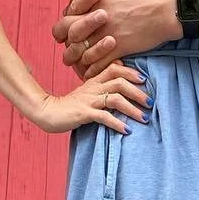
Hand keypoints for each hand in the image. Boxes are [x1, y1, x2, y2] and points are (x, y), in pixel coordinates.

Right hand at [32, 62, 150, 134]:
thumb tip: (119, 74)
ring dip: (132, 109)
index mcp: (94, 81)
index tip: (145, 79)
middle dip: (137, 92)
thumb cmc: (70, 105)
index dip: (130, 72)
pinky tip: (127, 130)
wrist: (47, 112)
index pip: (114, 69)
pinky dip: (117, 123)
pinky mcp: (83, 114)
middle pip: (119, 83)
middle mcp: (92, 88)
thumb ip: (102, 84)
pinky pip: (103, 117)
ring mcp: (88, 100)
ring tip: (144, 118)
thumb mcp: (87, 92)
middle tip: (151, 102)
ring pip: (114, 99)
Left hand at [52, 0, 174, 75]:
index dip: (66, 20)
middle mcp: (98, 17)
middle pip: (69, 31)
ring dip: (77, 59)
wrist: (167, 10)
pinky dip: (93, 70)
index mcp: (96, 0)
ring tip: (77, 65)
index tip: (69, 28)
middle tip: (68, 49)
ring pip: (81, 50)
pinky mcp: (119, 48)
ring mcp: (107, 33)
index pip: (69, 10)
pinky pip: (99, 62)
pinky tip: (91, 73)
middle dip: (65, 41)